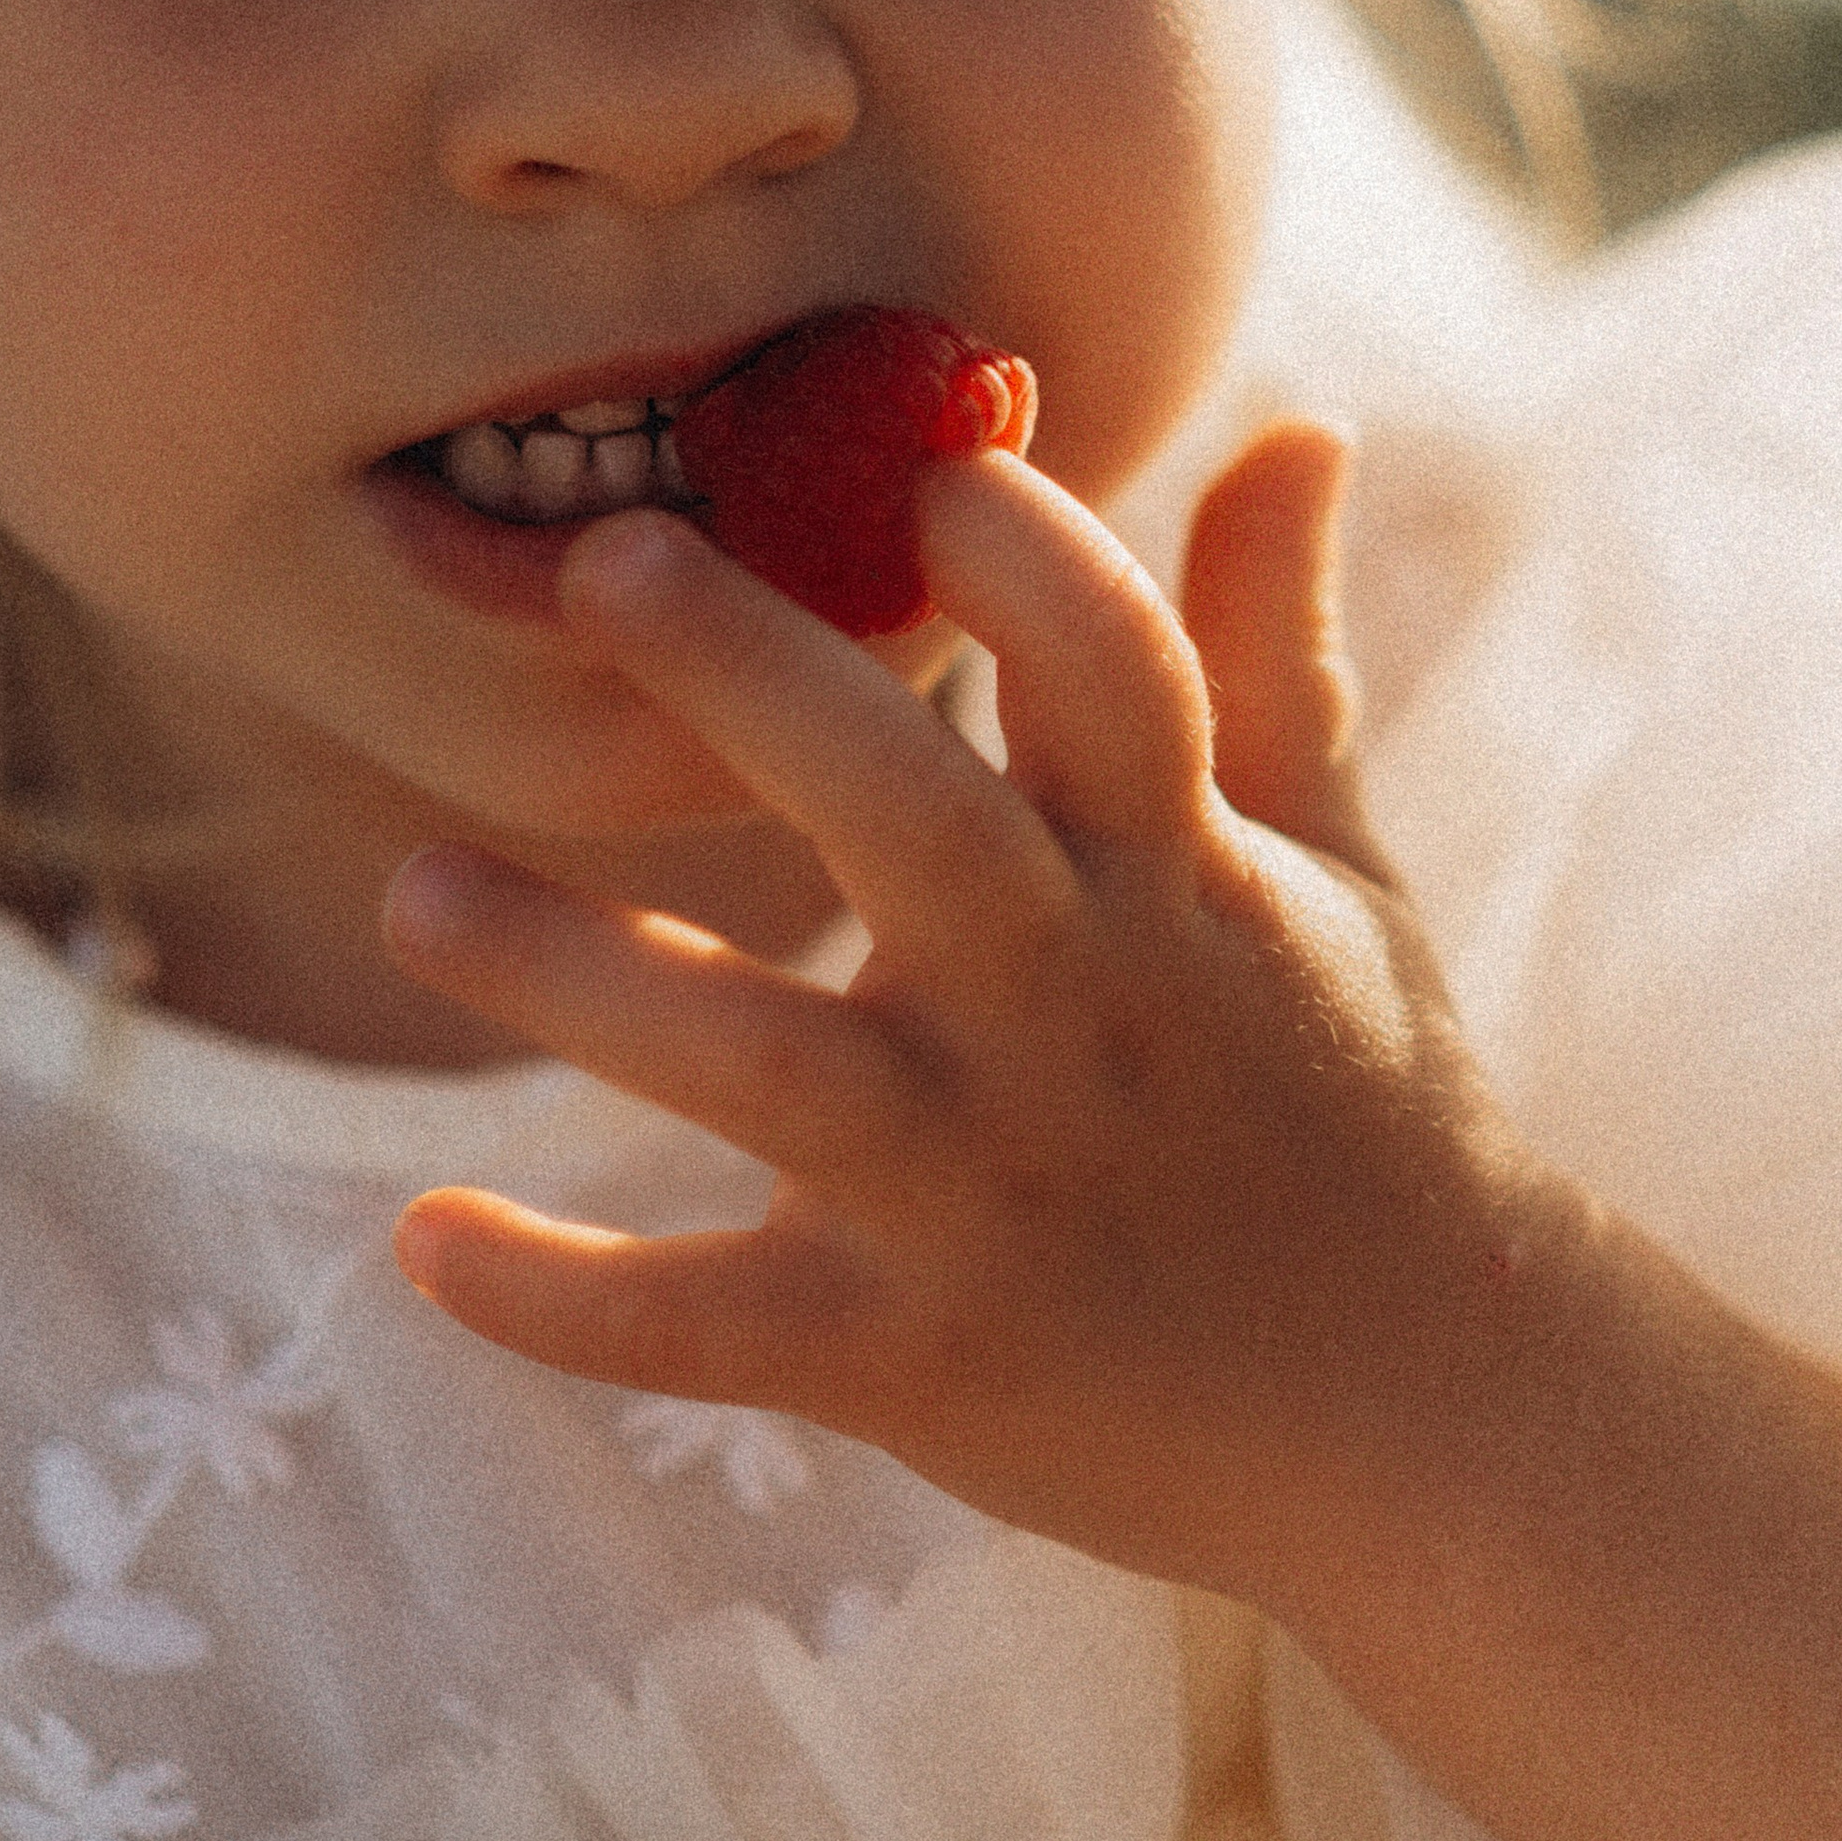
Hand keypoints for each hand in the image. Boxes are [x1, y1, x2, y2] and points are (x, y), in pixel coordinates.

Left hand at [386, 426, 1537, 1606]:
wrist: (1435, 1420)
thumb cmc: (1359, 1098)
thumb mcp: (1336, 868)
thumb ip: (1275, 648)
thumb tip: (1299, 420)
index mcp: (1180, 875)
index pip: (1112, 671)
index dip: (1027, 552)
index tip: (926, 458)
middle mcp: (1074, 1011)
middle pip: (909, 819)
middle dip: (760, 684)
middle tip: (607, 562)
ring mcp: (984, 1190)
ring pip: (761, 1066)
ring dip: (579, 978)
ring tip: (406, 891)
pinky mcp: (912, 1357)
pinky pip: (712, 1325)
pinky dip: (563, 1298)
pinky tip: (422, 1237)